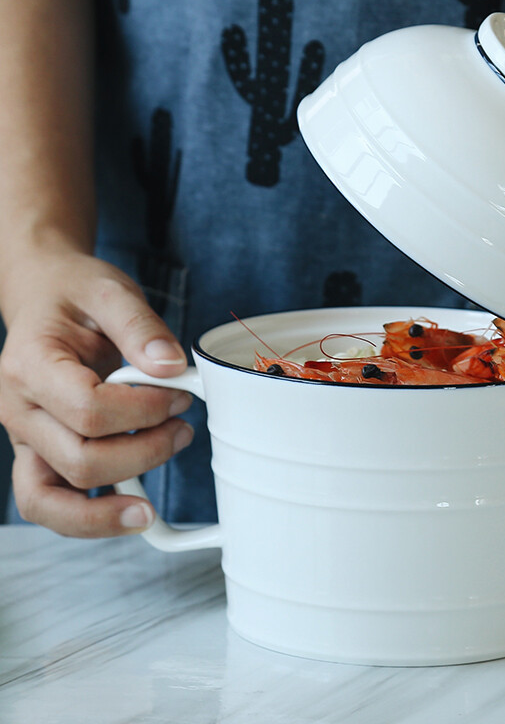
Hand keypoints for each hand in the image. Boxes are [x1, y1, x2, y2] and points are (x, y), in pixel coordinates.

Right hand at [0, 251, 193, 536]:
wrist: (44, 297)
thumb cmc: (75, 295)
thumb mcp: (111, 291)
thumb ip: (141, 326)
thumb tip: (172, 368)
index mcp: (30, 364)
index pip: (87, 409)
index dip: (144, 411)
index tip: (180, 395)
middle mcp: (17, 409)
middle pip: (78, 460)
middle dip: (144, 453)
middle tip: (183, 429)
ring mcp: (23, 437)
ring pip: (50, 501)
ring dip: (110, 506)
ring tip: (157, 497)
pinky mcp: (38, 453)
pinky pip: (51, 503)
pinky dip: (90, 518)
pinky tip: (132, 511)